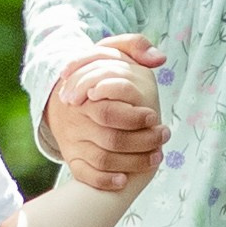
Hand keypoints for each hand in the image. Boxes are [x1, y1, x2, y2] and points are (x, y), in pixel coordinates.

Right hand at [44, 34, 169, 191]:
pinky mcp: (72, 157)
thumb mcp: (110, 51)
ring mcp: (73, 141)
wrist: (61, 95)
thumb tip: (159, 58)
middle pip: (110, 139)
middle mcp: (77, 120)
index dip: (134, 118)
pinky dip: (104, 181)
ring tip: (158, 156)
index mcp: (85, 94)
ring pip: (103, 159)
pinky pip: (84, 174)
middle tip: (164, 135)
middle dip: (142, 141)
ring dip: (133, 162)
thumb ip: (134, 46)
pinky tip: (125, 180)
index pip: (109, 111)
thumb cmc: (96, 72)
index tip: (154, 116)